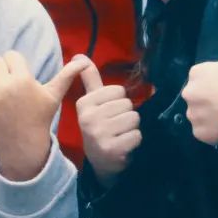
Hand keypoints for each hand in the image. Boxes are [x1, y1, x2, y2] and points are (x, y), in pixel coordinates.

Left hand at [0, 52, 90, 181]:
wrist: (23, 145)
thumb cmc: (39, 117)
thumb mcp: (54, 95)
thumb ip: (67, 75)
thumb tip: (85, 61)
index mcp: (23, 79)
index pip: (11, 56)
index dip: (15, 66)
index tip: (20, 80)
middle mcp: (5, 85)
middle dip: (1, 71)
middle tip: (9, 89)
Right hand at [75, 62, 140, 184]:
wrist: (100, 162)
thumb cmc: (99, 127)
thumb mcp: (92, 103)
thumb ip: (90, 79)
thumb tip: (80, 56)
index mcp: (84, 103)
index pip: (119, 91)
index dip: (119, 102)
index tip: (109, 113)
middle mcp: (88, 118)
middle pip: (127, 105)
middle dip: (126, 116)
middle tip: (115, 127)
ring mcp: (99, 134)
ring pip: (134, 119)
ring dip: (131, 129)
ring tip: (120, 136)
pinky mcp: (111, 149)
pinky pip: (137, 135)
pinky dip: (134, 141)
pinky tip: (123, 146)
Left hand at [182, 3, 217, 144]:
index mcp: (197, 72)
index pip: (203, 77)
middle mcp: (189, 93)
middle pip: (199, 95)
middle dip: (212, 98)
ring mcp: (193, 114)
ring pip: (200, 113)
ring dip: (211, 114)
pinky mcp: (199, 133)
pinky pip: (203, 131)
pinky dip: (212, 130)